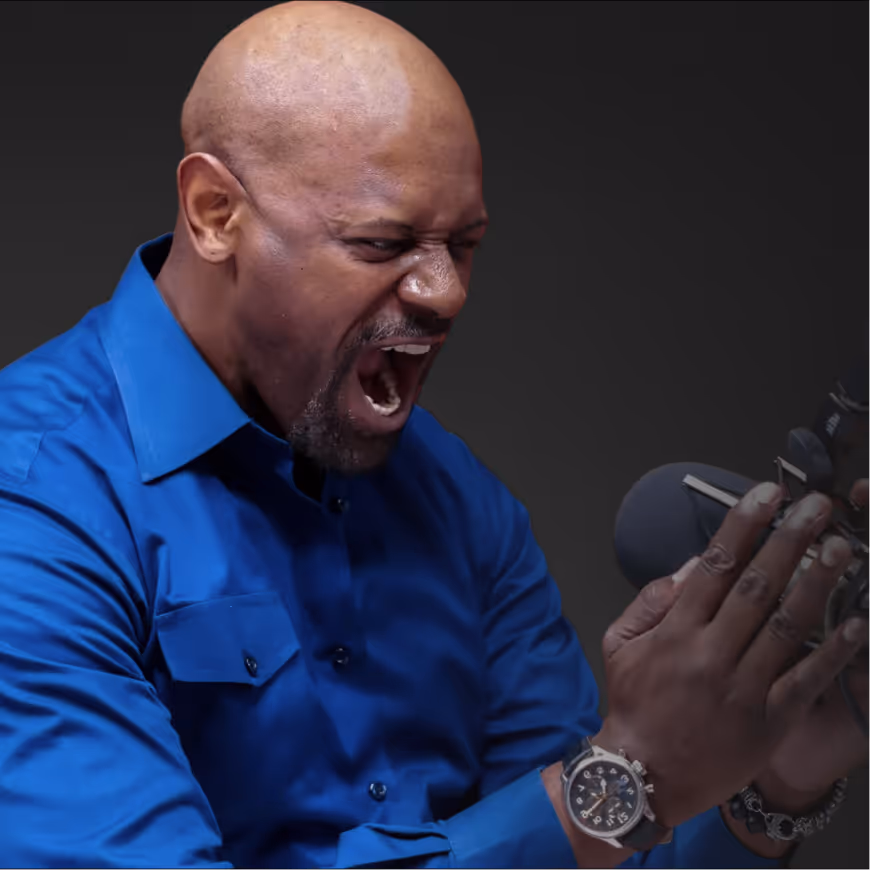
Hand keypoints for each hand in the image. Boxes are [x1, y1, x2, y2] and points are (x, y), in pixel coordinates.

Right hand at [595, 481, 866, 828]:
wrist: (643, 776)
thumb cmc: (634, 704)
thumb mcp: (621, 644)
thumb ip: (653, 600)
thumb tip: (694, 565)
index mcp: (676, 631)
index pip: (715, 566)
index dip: (744, 526)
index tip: (767, 495)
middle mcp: (710, 653)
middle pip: (757, 586)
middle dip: (789, 539)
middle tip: (816, 507)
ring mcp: (742, 688)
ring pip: (787, 626)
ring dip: (817, 582)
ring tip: (840, 548)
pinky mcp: (768, 722)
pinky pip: (806, 680)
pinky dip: (832, 650)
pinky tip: (855, 622)